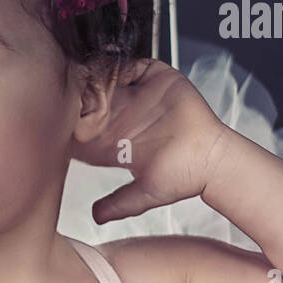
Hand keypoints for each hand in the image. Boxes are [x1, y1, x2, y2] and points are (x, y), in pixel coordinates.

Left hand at [69, 58, 231, 222]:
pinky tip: (120, 79)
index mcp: (110, 140)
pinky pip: (132, 65)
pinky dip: (123, 66)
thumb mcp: (144, 195)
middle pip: (87, 99)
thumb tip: (97, 217)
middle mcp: (120, 116)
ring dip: (98, 80)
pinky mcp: (155, 79)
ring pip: (104, 78)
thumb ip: (118, 204)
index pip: (78, 126)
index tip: (71, 125)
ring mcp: (136, 96)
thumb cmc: (182, 176)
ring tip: (99, 90)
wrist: (212, 160)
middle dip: (80, 97)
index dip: (69, 123)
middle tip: (81, 102)